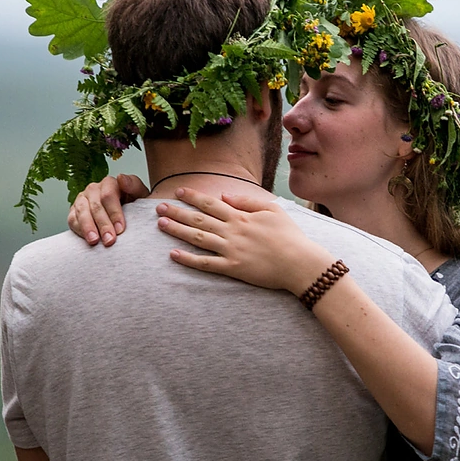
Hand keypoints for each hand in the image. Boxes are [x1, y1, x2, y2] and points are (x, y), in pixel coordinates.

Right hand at [67, 174, 149, 245]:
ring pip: (82, 212)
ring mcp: (82, 199)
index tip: (120, 229)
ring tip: (95, 241)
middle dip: (103, 224)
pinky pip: (72, 219)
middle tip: (110, 240)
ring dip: (88, 228)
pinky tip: (87, 239)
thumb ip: (133, 185)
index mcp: (110, 183)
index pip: (108, 195)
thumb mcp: (139, 194)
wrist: (125, 214)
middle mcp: (94, 189)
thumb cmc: (133, 205)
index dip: (114, 213)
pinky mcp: (74, 211)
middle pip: (96, 206)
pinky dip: (79, 230)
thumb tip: (121, 178)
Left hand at [156, 187, 335, 294]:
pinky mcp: (233, 269)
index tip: (178, 191)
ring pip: (198, 238)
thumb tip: (225, 196)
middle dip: (178, 212)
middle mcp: (232, 231)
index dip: (194, 197)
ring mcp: (231, 250)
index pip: (211, 204)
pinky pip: (206, 264)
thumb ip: (247, 201)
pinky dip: (188, 259)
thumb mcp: (273, 210)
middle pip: (199, 219)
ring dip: (178, 231)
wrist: (300, 263)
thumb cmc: (290, 236)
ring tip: (161, 224)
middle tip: (159, 207)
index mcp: (241, 216)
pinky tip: (173, 254)